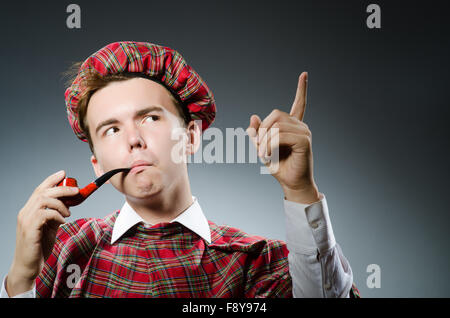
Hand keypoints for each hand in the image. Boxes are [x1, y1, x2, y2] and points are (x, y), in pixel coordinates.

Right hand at [6, 170, 78, 296]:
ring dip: (60, 203)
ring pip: (44, 200)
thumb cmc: (40, 247)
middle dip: (61, 188)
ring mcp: (26, 220)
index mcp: (29, 210)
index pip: (39, 189)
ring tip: (68, 213)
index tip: (64, 173)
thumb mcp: (50, 227)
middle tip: (76, 191)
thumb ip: (56, 215)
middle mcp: (25, 212)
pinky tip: (63, 222)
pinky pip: (45, 214)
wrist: (30, 267)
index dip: (51, 179)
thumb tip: (69, 204)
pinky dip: (57, 215)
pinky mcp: (30, 229)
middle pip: (43, 192)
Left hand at [246, 72, 320, 203]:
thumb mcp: (261, 147)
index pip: (299, 104)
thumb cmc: (278, 167)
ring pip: (276, 126)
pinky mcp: (304, 141)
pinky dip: (269, 146)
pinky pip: (280, 136)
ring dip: (264, 141)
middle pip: (276, 115)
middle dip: (262, 131)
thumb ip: (257, 133)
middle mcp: (300, 126)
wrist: (291, 183)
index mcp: (293, 126)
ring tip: (263, 155)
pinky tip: (268, 156)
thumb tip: (254, 116)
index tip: (304, 74)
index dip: (301, 89)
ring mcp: (304, 132)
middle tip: (259, 149)